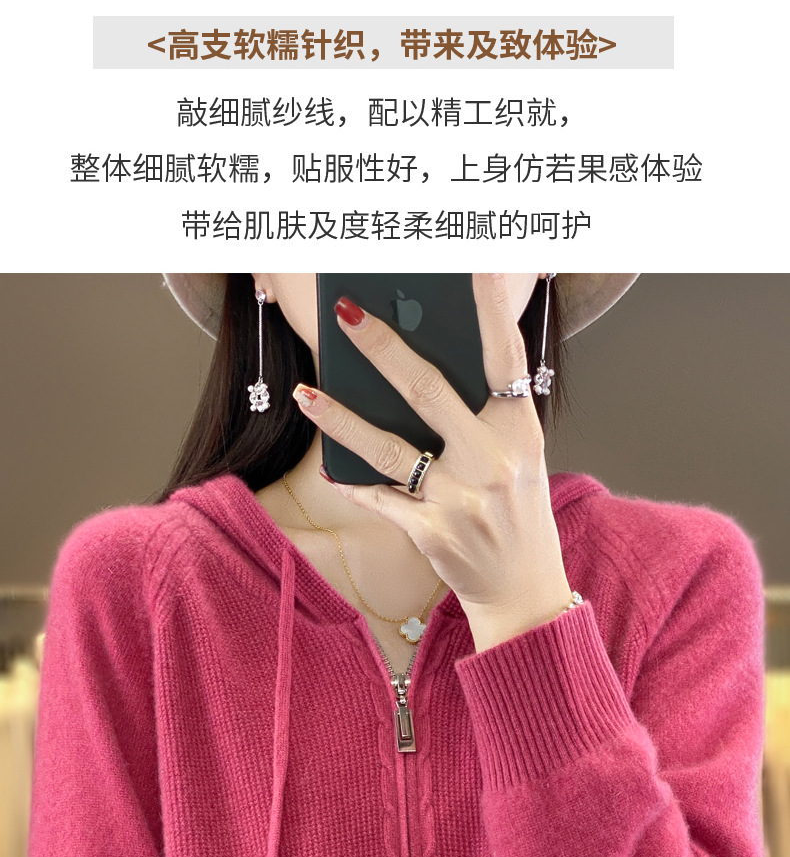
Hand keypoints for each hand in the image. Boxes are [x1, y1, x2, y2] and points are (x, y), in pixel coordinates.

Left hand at [292, 273, 573, 649]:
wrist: (523, 592)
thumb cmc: (515, 512)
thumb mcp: (519, 458)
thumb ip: (482, 416)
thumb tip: (419, 366)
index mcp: (521, 431)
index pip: (505, 358)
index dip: (491, 310)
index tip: (476, 264)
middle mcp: (493, 460)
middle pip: (428, 391)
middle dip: (381, 347)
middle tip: (344, 311)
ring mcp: (460, 499)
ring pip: (387, 447)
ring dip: (340, 417)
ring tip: (305, 393)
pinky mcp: (431, 532)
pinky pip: (380, 496)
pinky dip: (352, 480)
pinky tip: (328, 462)